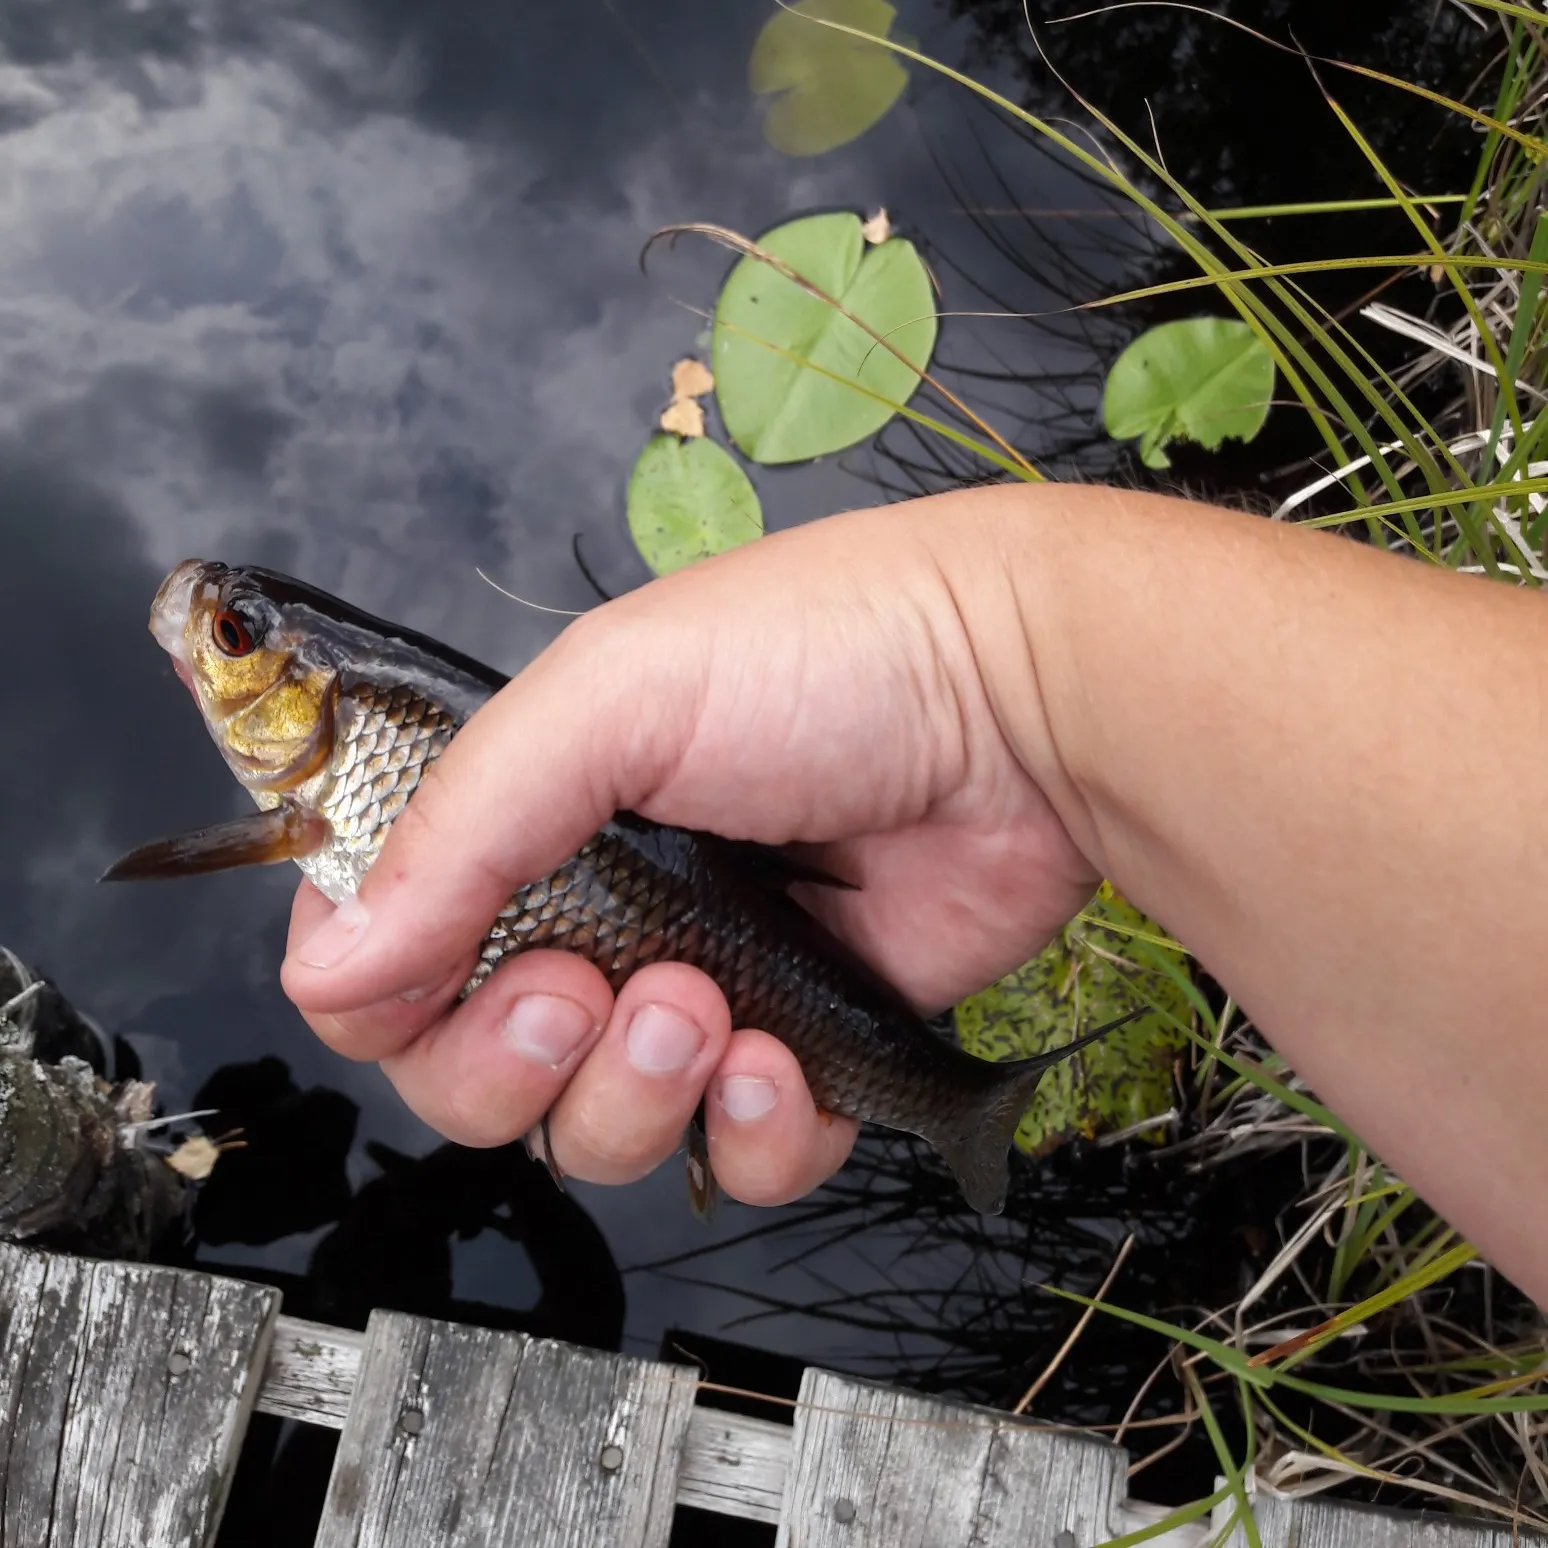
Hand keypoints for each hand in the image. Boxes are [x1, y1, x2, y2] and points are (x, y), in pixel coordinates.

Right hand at [279, 492, 1098, 1203]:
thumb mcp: (613, 696)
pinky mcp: (805, 1052)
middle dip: (513, 1061)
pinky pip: (736, 1163)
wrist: (1025, 701)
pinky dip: (752, 1137)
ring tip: (711, 1007)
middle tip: (587, 991)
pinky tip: (782, 1062)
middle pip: (475, 1073)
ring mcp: (704, 991)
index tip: (439, 976)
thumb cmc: (826, 656)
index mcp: (533, 818)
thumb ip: (458, 828)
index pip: (392, 953)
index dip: (388, 995)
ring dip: (634, 1097)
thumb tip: (330, 970)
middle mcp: (604, 914)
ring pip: (597, 1134)